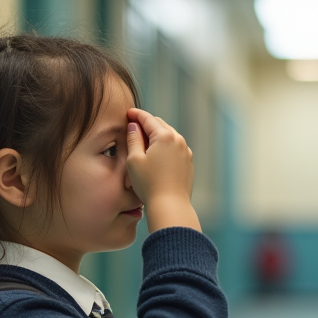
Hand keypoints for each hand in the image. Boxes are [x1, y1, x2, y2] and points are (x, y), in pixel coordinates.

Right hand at [125, 109, 201, 232]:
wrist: (170, 205)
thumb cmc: (149, 184)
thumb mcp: (134, 159)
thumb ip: (133, 138)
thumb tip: (134, 126)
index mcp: (164, 136)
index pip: (148, 119)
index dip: (136, 114)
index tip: (128, 113)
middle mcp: (178, 140)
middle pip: (160, 125)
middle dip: (147, 124)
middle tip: (134, 127)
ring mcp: (186, 151)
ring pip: (169, 136)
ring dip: (157, 135)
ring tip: (144, 142)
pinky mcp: (189, 162)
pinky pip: (176, 148)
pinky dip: (166, 146)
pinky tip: (157, 155)